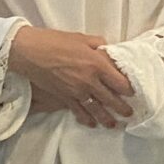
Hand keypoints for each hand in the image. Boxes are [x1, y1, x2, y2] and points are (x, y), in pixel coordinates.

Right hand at [9, 27, 135, 126]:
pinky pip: (78, 111)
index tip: (133, 93)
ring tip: (114, 125)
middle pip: (111, 99)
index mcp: (97, 64)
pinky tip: (92, 123)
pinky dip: (86, 118)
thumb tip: (108, 52)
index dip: (129, 89)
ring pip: (96, 109)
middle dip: (121, 108)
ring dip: (106, 118)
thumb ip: (99, 46)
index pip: (120, 82)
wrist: (30, 52)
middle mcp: (90, 81)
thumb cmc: (56, 42)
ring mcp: (77, 91)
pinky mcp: (65, 97)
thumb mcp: (82, 38)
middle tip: (129, 113)